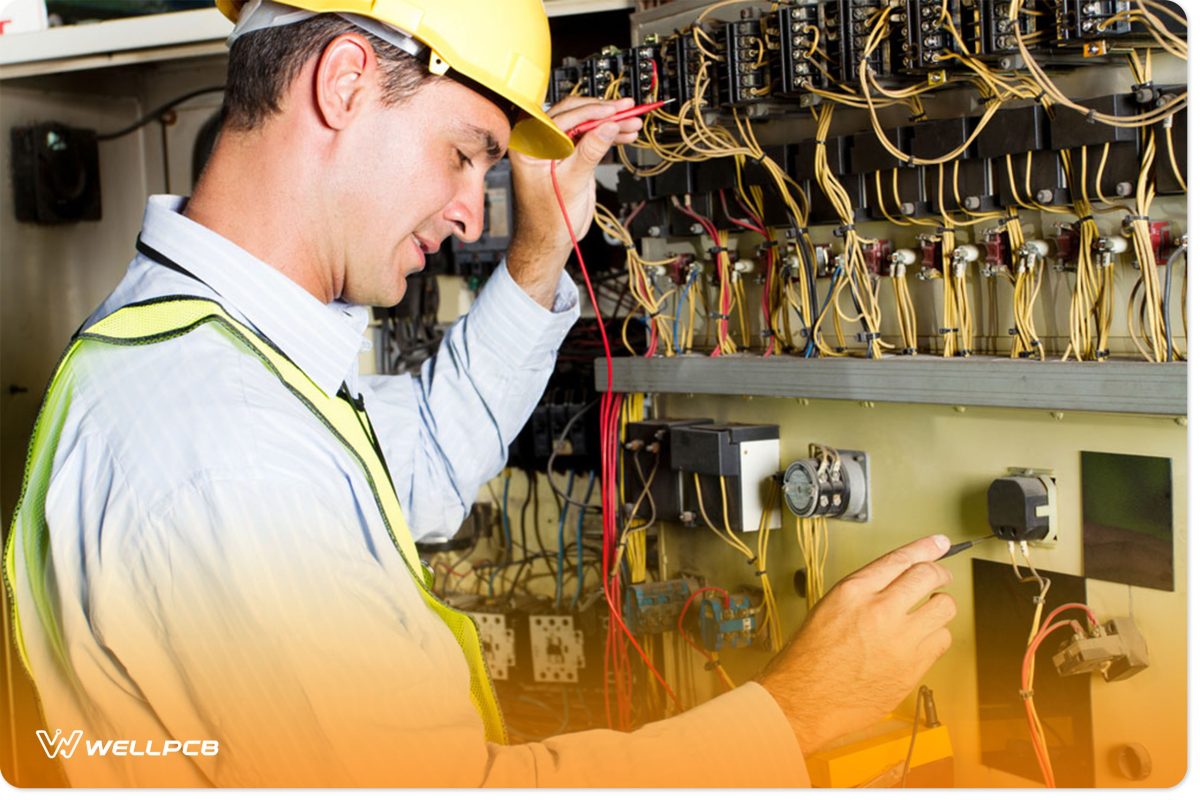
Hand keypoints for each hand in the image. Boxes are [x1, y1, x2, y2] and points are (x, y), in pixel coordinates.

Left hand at [507, 96, 642, 306]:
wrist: (551, 238)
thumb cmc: (549, 217)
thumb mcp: (571, 182)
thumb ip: (589, 152)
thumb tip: (607, 126)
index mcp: (529, 145)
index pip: (563, 118)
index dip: (591, 112)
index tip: (613, 111)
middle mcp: (540, 141)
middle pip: (575, 115)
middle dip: (604, 113)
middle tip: (627, 110)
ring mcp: (557, 147)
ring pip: (586, 124)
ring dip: (611, 123)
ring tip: (633, 122)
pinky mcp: (571, 154)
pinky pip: (591, 137)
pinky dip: (609, 135)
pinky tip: (625, 134)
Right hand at [757, 535, 955, 753]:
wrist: (806, 699)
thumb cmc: (810, 658)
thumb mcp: (830, 607)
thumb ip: (865, 591)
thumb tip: (897, 580)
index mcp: (854, 592)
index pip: (900, 559)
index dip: (926, 548)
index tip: (939, 544)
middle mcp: (879, 611)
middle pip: (929, 576)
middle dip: (939, 573)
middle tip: (939, 578)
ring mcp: (900, 640)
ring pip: (944, 607)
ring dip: (940, 605)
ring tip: (930, 611)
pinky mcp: (912, 667)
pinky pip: (942, 640)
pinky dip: (936, 636)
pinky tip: (923, 639)